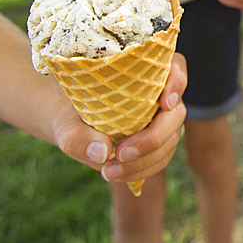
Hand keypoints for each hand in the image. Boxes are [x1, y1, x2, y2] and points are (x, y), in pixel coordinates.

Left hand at [53, 52, 186, 182]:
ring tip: (110, 171)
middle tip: (121, 154)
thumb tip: (102, 152)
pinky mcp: (159, 142)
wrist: (73, 125)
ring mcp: (163, 120)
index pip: (175, 69)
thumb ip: (77, 137)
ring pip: (171, 140)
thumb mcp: (65, 123)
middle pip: (176, 113)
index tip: (164, 103)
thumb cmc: (71, 113)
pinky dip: (141, 170)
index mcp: (146, 74)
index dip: (177, 83)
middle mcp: (161, 94)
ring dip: (145, 161)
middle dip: (154, 137)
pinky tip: (118, 174)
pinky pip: (161, 158)